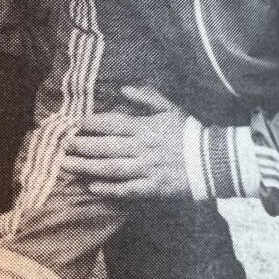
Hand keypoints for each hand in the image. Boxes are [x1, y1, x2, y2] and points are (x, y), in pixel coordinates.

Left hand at [62, 86, 190, 198]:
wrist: (215, 160)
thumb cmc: (190, 133)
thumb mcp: (171, 109)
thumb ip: (147, 97)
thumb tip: (123, 89)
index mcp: (146, 128)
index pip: (112, 123)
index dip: (91, 124)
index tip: (77, 125)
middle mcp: (143, 148)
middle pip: (105, 146)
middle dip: (81, 146)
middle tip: (64, 145)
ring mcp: (147, 169)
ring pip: (111, 168)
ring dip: (87, 167)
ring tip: (67, 165)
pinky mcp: (154, 187)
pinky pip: (127, 189)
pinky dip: (109, 189)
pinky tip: (92, 187)